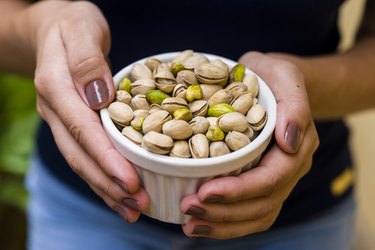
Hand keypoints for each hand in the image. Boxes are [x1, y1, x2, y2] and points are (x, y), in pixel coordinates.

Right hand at [29, 1, 148, 221]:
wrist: (53, 27)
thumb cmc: (72, 23)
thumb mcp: (82, 28)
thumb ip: (87, 61)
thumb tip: (98, 97)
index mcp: (56, 87)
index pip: (83, 131)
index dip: (107, 159)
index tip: (130, 183)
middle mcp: (54, 109)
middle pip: (80, 155)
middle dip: (109, 184)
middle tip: (137, 206)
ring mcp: (60, 119)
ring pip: (81, 161)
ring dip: (105, 189)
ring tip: (131, 210)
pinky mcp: (71, 123)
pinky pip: (86, 154)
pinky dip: (102, 176)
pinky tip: (118, 192)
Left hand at [180, 52, 318, 238]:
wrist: (269, 83)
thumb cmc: (272, 75)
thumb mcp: (283, 75)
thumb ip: (294, 105)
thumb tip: (290, 142)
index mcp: (297, 146)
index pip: (271, 178)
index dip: (240, 190)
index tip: (205, 192)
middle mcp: (289, 168)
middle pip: (262, 203)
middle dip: (224, 211)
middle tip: (188, 208)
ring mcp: (276, 179)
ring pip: (256, 215)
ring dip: (222, 224)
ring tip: (189, 225)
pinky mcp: (260, 183)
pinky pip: (248, 213)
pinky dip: (225, 223)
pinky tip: (200, 223)